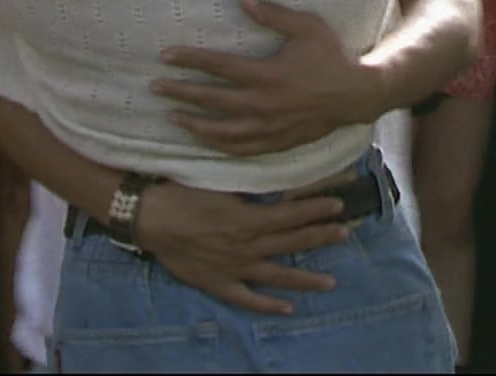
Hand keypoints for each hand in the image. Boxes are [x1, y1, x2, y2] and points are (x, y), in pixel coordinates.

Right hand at [133, 182, 351, 314]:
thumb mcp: (222, 185)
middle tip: (345, 234)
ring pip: (277, 275)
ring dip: (305, 278)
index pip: (292, 214)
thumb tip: (278, 188)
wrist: (150, 218)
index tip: (339, 205)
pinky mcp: (218, 284)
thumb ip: (251, 192)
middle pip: (291, 242)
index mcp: (249, 219)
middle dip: (320, 237)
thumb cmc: (183, 195)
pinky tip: (287, 309)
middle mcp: (247, 246)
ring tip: (331, 282)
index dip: (317, 209)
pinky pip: (246, 299)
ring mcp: (234, 268)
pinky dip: (267, 306)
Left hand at [149, 0, 379, 154]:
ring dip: (194, 125)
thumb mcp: (307, 27)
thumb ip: (273, 14)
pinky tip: (205, 140)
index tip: (165, 56)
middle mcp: (264, 104)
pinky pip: (242, 149)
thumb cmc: (331, 56)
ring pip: (222, 131)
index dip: (190, 60)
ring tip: (173, 117)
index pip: (219, 67)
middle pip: (212, 101)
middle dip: (181, 93)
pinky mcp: (277, 141)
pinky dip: (220, 146)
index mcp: (267, 75)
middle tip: (156, 87)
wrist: (357, 95)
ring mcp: (270, 127)